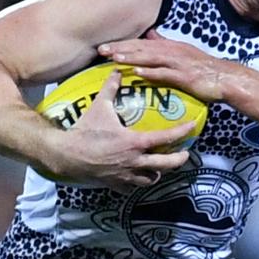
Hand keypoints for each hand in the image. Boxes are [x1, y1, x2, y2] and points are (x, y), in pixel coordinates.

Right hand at [45, 70, 193, 190]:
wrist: (66, 155)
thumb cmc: (85, 131)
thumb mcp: (99, 106)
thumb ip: (111, 88)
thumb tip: (117, 71)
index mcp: (135, 142)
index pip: (165, 138)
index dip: (181, 132)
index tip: (192, 127)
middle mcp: (135, 161)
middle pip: (166, 164)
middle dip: (179, 159)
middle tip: (185, 153)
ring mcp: (126, 175)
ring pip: (151, 179)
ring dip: (159, 172)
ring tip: (161, 165)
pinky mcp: (115, 183)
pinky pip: (132, 187)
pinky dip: (138, 182)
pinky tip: (138, 175)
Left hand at [98, 30, 235, 101]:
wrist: (225, 78)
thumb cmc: (203, 68)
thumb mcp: (183, 51)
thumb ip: (165, 44)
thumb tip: (150, 34)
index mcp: (170, 46)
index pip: (142, 43)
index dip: (124, 44)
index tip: (106, 45)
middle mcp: (172, 51)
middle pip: (142, 48)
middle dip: (122, 48)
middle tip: (101, 49)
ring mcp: (178, 63)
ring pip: (151, 58)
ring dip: (132, 57)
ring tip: (115, 58)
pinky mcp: (185, 76)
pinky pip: (165, 74)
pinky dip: (151, 73)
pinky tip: (138, 73)